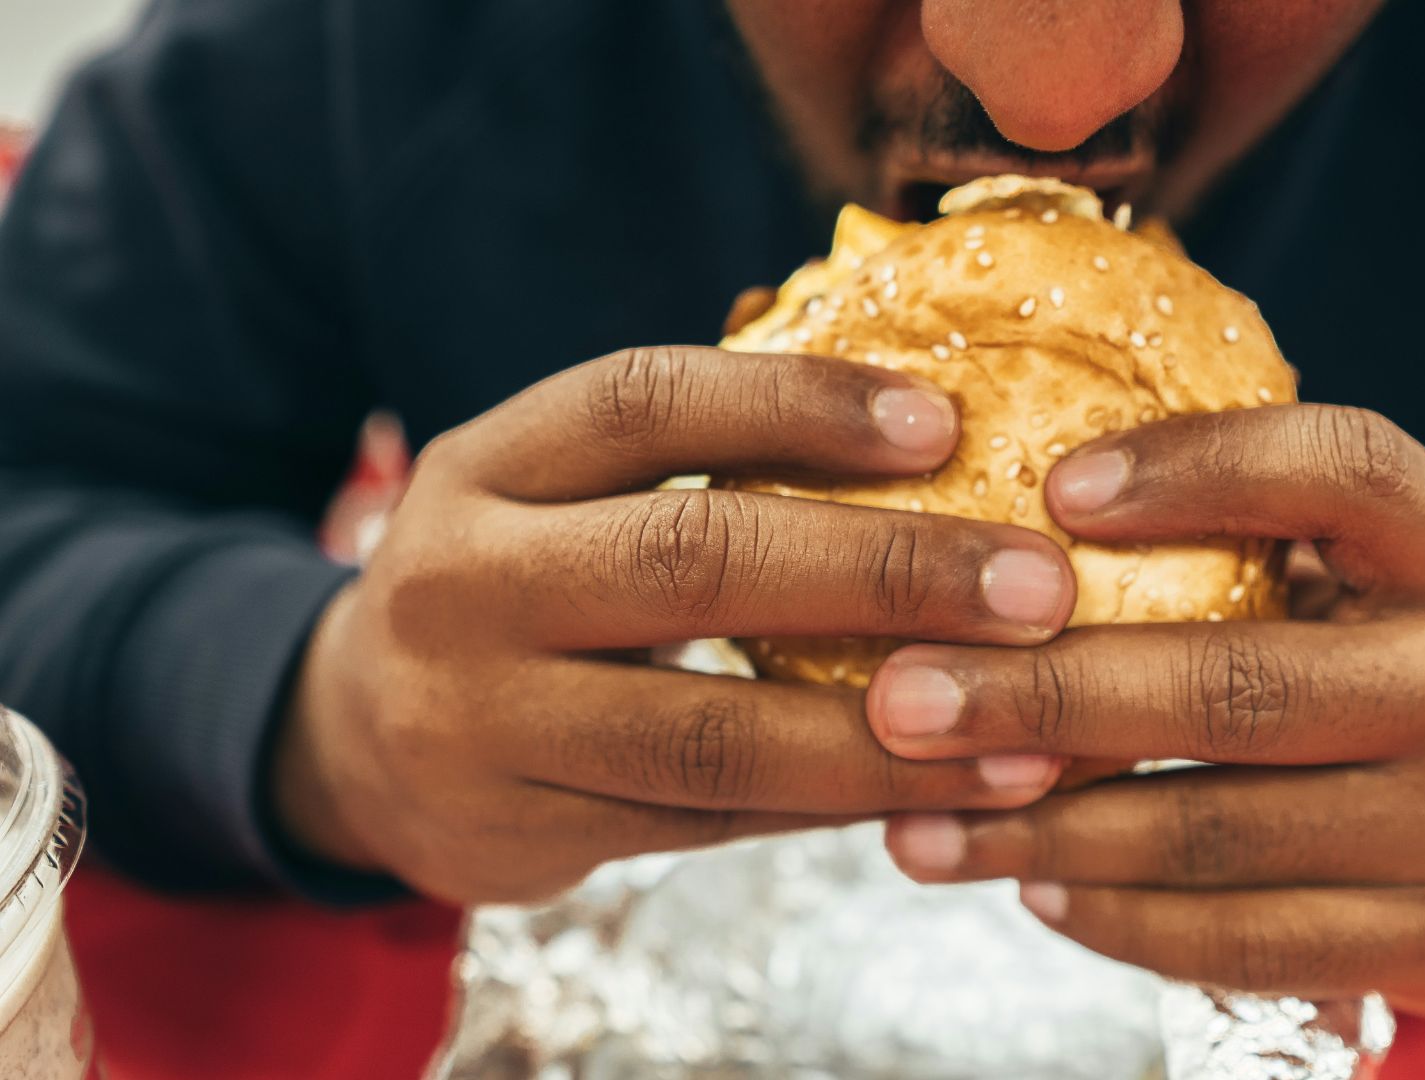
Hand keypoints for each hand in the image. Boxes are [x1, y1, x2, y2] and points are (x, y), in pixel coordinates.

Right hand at [276, 346, 1077, 903]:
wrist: (355, 736)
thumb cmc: (518, 581)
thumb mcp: (556, 492)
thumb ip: (693, 462)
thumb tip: (937, 435)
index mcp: (486, 464)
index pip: (644, 402)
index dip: (798, 404)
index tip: (945, 422)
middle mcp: (464, 583)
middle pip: (690, 559)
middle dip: (884, 571)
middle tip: (1040, 587)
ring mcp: (482, 722)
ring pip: (709, 732)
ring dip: (886, 734)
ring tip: (1026, 729)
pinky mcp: (524, 833)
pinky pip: (711, 823)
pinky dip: (836, 805)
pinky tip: (940, 789)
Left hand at [865, 404, 1424, 1018]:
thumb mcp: (1396, 580)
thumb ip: (1267, 546)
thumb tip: (1022, 529)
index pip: (1348, 474)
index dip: (1201, 468)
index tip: (1054, 486)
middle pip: (1241, 685)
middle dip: (1047, 695)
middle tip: (900, 698)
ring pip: (1221, 834)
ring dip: (1047, 833)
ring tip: (918, 821)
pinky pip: (1246, 941)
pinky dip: (1120, 918)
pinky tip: (1031, 887)